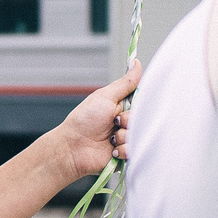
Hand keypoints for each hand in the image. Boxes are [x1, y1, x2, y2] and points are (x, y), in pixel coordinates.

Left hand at [49, 61, 139, 181]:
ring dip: (123, 136)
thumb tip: (136, 63)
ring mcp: (126, 138)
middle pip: (143, 120)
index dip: (139, 105)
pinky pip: (135, 150)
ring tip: (109, 138)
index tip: (126, 107)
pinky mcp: (125, 153)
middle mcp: (126, 122)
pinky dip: (123, 150)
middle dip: (128, 121)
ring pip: (139, 136)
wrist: (73, 147)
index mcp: (123, 106)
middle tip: (114, 122)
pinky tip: (111, 149)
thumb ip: (125, 83)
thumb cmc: (84, 120)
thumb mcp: (106, 97)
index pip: (143, 102)